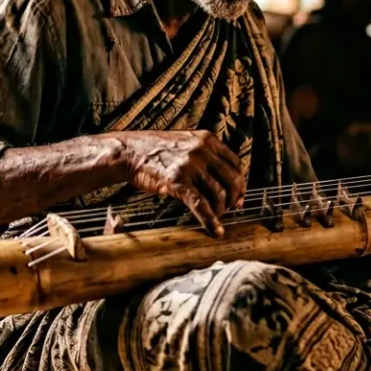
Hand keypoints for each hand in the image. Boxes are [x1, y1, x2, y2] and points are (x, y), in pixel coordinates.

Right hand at [123, 130, 244, 237]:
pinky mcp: (177, 182)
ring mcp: (191, 166)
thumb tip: (222, 177)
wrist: (130, 152)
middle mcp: (202, 151)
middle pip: (232, 180)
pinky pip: (201, 205)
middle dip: (234, 199)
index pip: (235, 164)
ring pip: (219, 194)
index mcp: (207, 139)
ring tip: (217, 218)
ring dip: (221, 210)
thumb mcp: (186, 143)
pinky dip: (210, 221)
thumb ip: (205, 154)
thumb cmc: (156, 150)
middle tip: (230, 209)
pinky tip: (215, 231)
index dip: (240, 183)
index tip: (239, 196)